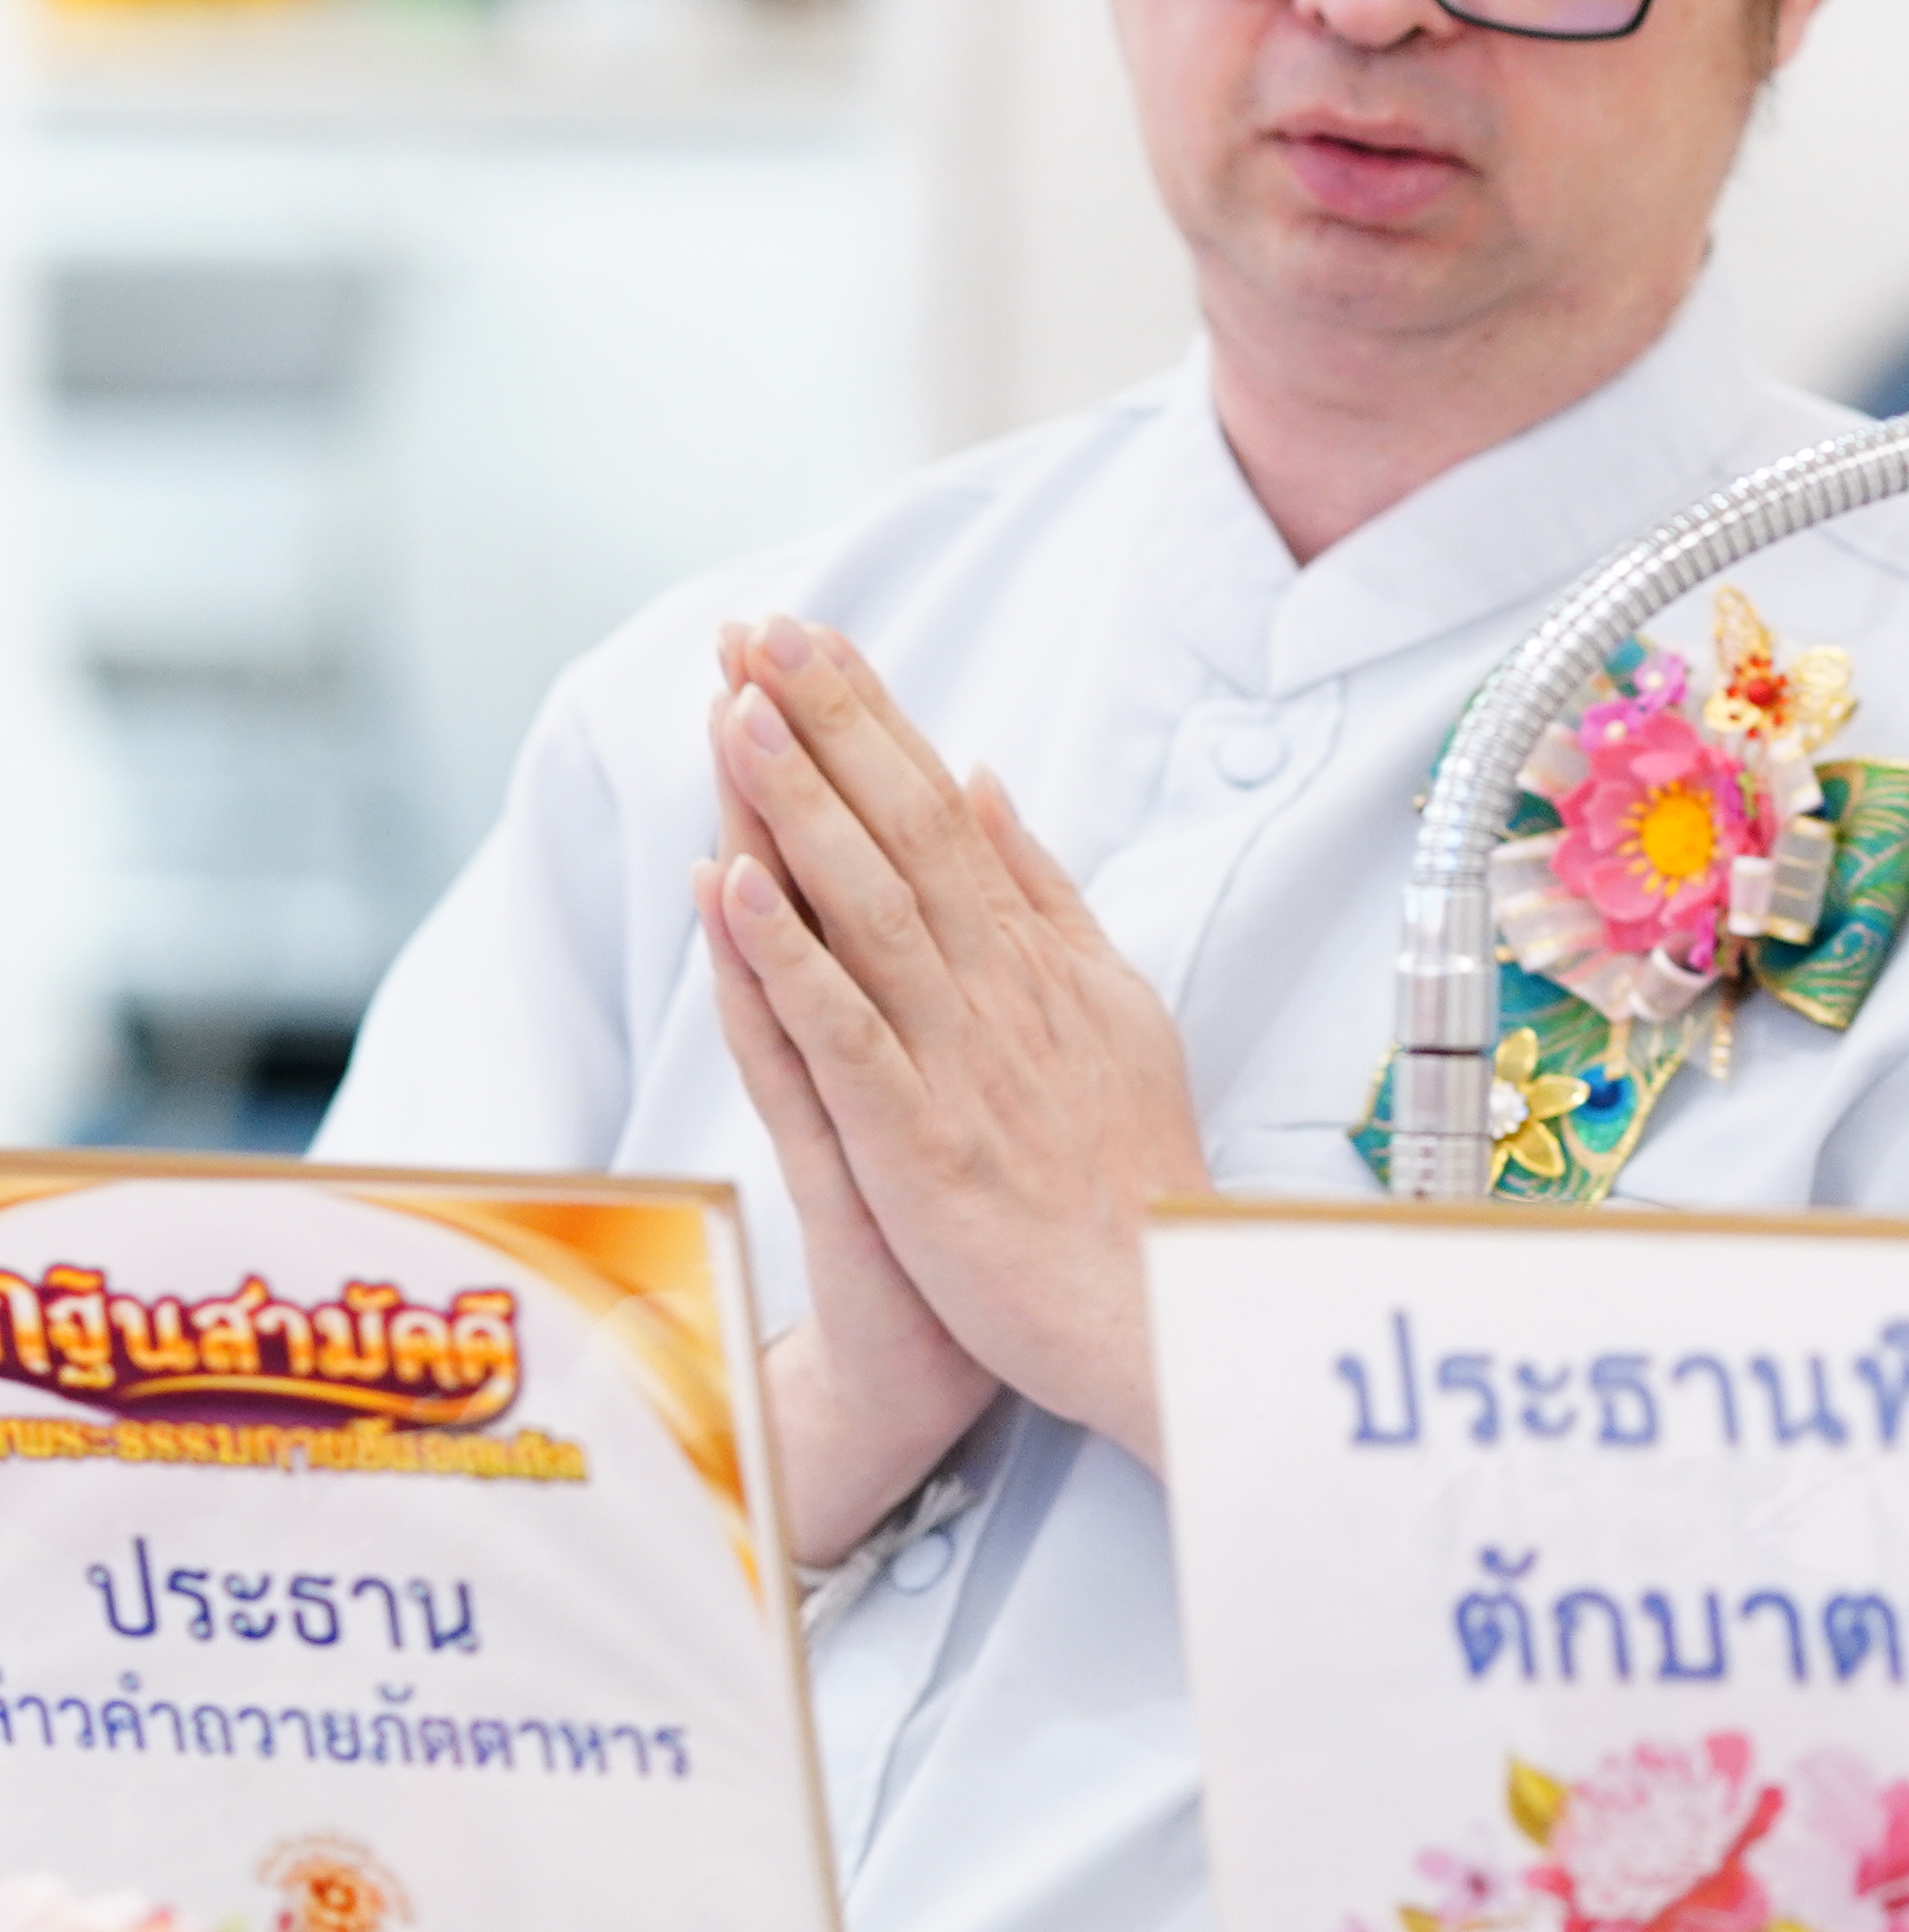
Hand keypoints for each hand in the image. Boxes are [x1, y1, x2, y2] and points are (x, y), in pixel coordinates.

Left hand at [701, 618, 1203, 1473]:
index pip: (942, 807)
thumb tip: (984, 782)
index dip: (871, 716)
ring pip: (868, 905)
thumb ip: (1044, 896)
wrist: (1154, 1305)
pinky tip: (731, 886)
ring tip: (738, 710)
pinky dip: (787, 956)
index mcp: (1035, 954)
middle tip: (758, 626)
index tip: (810, 635)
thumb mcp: (1111, 1006)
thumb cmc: (1125, 1170)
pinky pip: (841, 1033)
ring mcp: (958, 1059)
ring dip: (799, 804)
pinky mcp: (919, 1138)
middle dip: (828, 722)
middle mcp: (998, 987)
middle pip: (903, 828)